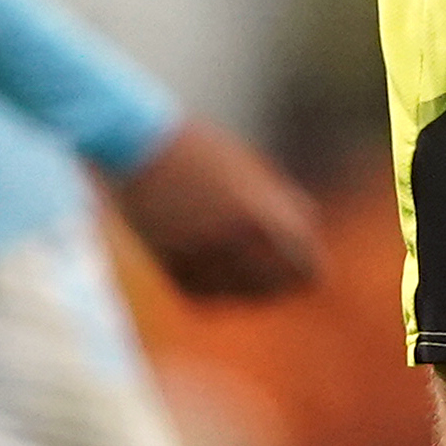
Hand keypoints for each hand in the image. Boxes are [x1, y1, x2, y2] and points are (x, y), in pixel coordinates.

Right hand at [108, 116, 322, 300]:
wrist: (136, 147)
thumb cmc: (203, 152)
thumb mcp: (252, 172)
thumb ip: (283, 207)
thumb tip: (307, 235)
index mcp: (258, 217)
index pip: (305, 267)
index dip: (308, 264)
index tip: (306, 259)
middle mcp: (228, 245)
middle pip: (276, 286)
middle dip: (283, 278)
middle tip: (281, 266)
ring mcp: (198, 260)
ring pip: (242, 296)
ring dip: (251, 285)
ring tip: (250, 264)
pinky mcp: (171, 270)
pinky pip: (209, 298)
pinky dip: (219, 290)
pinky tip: (221, 270)